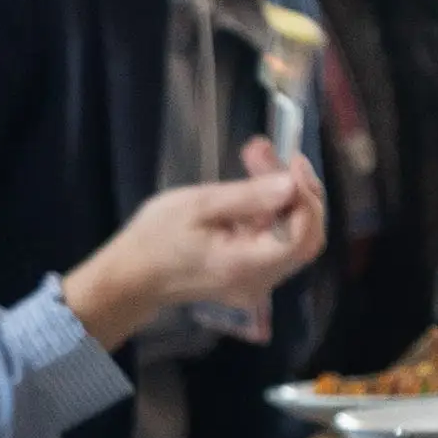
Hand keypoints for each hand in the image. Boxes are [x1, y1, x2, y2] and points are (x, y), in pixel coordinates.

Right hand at [62, 143, 325, 353]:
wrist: (131, 277)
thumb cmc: (155, 239)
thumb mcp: (197, 207)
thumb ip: (248, 196)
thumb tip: (291, 183)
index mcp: (248, 265)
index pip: (302, 236)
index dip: (306, 197)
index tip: (292, 161)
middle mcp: (261, 281)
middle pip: (306, 239)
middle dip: (300, 193)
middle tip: (277, 154)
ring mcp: (257, 283)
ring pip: (292, 239)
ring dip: (285, 198)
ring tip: (257, 158)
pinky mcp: (250, 277)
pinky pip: (275, 244)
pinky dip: (271, 212)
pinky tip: (253, 186)